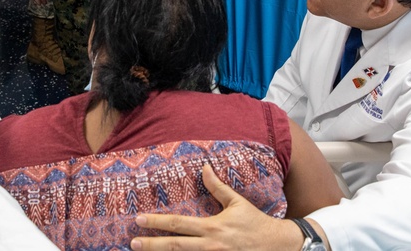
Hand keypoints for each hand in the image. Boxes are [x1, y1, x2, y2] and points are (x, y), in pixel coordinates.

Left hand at [131, 165, 308, 250]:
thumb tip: (204, 167)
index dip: (156, 222)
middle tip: (132, 243)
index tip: (138, 219)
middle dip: (152, 245)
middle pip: (175, 246)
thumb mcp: (237, 203)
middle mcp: (210, 246)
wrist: (278, 246)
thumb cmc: (255, 223)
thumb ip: (217, 187)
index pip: (178, 224)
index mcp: (212, 228)